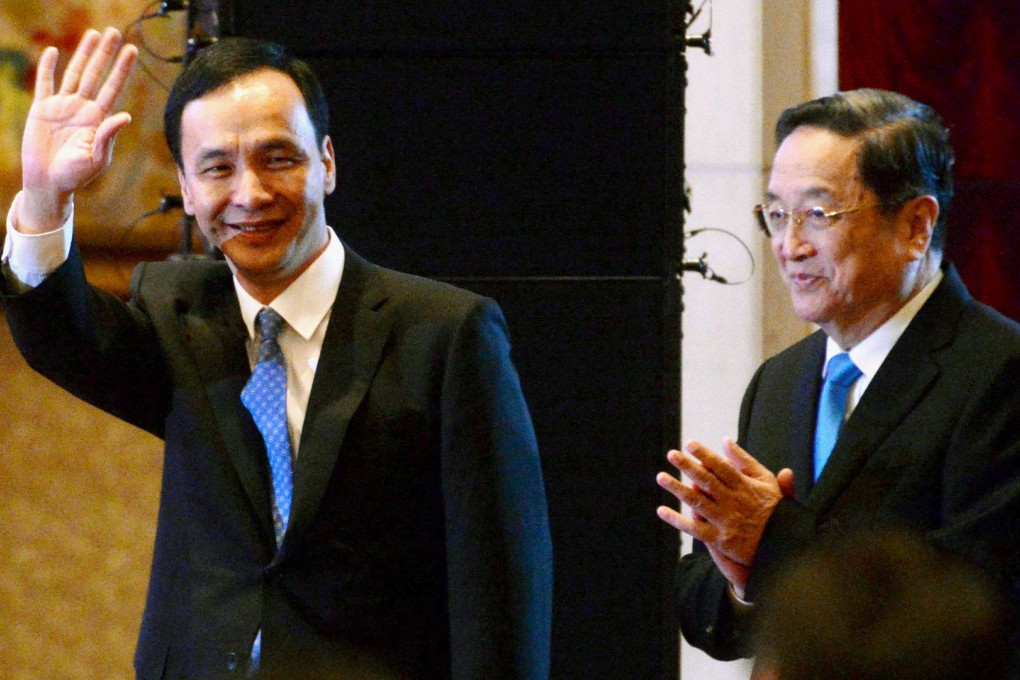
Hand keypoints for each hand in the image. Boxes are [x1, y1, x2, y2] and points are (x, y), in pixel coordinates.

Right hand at [19, 27, 136, 231]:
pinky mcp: (42, 109)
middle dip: (105, 53)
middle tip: (114, 31)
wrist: (49, 183)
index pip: (113, 87)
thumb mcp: (96, 157)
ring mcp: (63, 106)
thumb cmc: (76, 175)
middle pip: (96, 74)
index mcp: (99, 119)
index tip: (132, 50)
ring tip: (93, 34)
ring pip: (75, 73)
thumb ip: (107, 135)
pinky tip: (52, 52)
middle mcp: (83, 108)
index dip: (122, 69)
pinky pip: (45, 84)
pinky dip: (47, 68)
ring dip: (83, 53)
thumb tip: (125, 115)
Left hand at [656, 438, 788, 592]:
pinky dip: (677, 521)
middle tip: (671, 455)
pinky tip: (661, 511)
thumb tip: (725, 440)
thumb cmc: (773, 508)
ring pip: (697, 502)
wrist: (783, 546)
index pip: (721, 467)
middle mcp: (732, 502)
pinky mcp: (720, 539)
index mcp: (744, 486)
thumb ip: (745, 461)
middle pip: (706, 481)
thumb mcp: (766, 481)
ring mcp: (725, 521)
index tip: (689, 444)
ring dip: (677, 489)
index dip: (705, 455)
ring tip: (661, 477)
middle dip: (688, 467)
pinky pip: (695, 529)